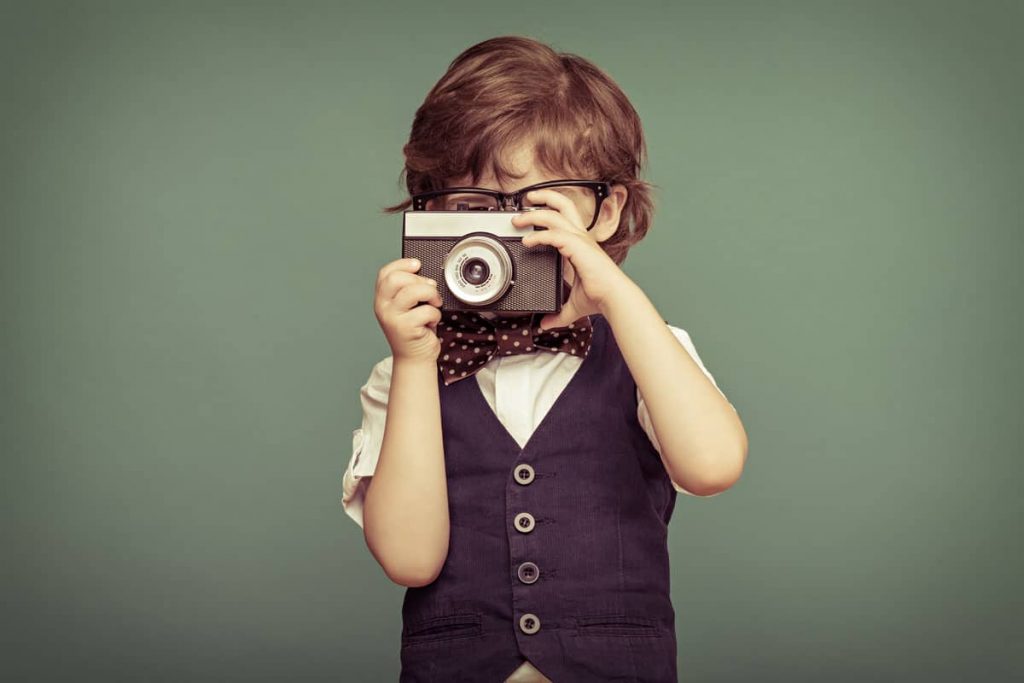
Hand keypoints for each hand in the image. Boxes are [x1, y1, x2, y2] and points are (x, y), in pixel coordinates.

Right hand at [373, 257, 442, 362]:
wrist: (415, 358)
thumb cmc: (414, 330)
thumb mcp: (407, 307)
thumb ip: (409, 289)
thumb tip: (424, 274)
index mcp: (382, 299)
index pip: (385, 273)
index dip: (402, 264)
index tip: (417, 265)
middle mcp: (383, 307)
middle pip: (398, 278)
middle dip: (420, 280)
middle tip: (430, 291)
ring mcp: (393, 318)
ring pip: (414, 291)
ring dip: (431, 295)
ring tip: (433, 304)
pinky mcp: (406, 328)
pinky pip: (427, 310)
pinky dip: (435, 315)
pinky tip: (430, 323)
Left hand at [512, 189, 631, 328]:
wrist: (613, 298)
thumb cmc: (599, 297)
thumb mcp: (572, 306)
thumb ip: (558, 314)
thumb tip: (545, 324)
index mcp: (581, 244)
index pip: (566, 219)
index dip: (549, 213)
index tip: (532, 217)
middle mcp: (581, 237)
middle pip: (564, 204)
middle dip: (544, 197)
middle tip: (527, 199)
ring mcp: (580, 240)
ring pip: (554, 215)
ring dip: (533, 215)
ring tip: (517, 221)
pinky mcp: (577, 246)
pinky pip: (553, 234)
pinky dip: (538, 236)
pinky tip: (527, 242)